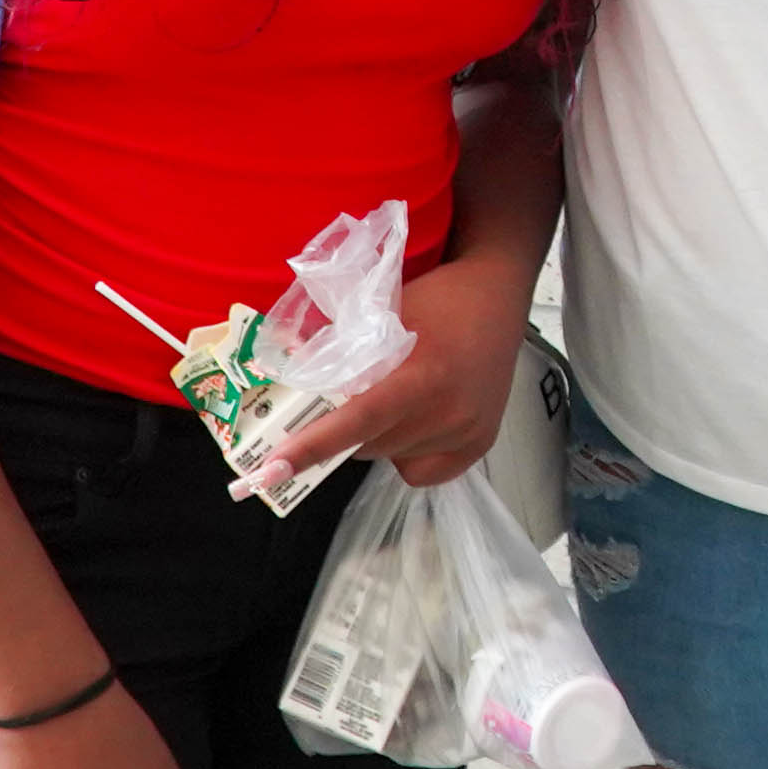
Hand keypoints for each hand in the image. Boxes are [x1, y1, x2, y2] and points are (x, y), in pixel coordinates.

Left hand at [254, 254, 524, 491]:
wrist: (497, 297)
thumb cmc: (438, 298)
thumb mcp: (383, 311)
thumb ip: (341, 347)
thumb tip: (286, 373)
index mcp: (425, 373)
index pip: (359, 418)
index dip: (312, 445)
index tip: (270, 471)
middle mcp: (450, 411)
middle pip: (367, 444)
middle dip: (341, 428)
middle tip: (339, 398)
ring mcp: (467, 433)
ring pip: (388, 457)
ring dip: (374, 437)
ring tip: (391, 397)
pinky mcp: (478, 446)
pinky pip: (417, 470)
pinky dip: (403, 451)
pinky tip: (415, 419)